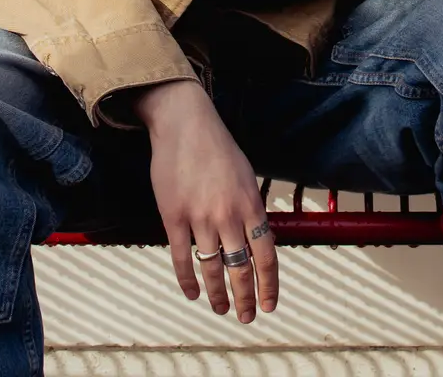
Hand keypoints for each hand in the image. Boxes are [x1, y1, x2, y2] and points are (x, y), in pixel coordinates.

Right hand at [131, 80, 278, 321]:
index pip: (266, 256)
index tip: (269, 305)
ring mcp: (200, 217)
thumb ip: (251, 210)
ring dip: (218, 294)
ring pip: (213, 268)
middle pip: (241, 269)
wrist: (185, 124)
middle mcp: (228, 216)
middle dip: (245, 298)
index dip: (269, 286)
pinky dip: (188, 280)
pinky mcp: (173, 217)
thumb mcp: (247, 177)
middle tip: (246, 316)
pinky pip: (182, 257)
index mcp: (251, 205)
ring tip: (221, 309)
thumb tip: (258, 241)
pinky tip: (193, 293)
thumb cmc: (218, 148)